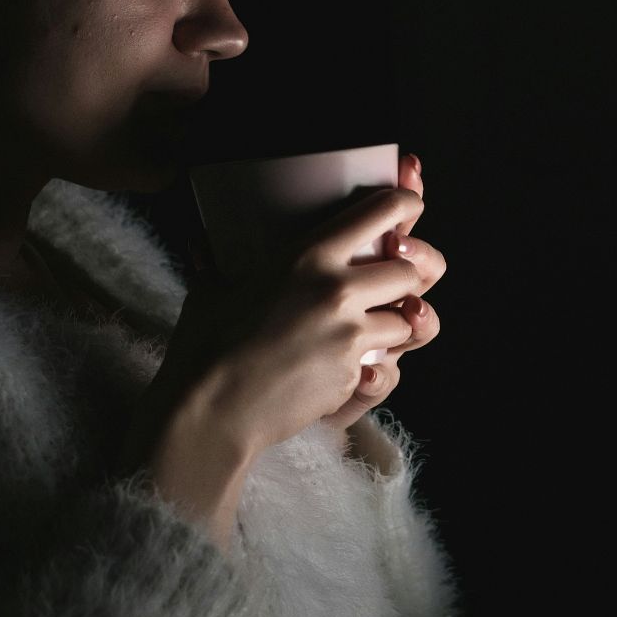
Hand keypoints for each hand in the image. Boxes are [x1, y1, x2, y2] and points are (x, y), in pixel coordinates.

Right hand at [134, 155, 439, 473]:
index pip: (385, 212)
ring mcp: (350, 336)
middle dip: (408, 279)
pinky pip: (385, 365)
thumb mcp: (219, 285)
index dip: (406, 206)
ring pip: (409, 322)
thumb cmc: (205, 345)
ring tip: (365, 331)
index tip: (408, 209)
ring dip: (394, 327)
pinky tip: (337, 368)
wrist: (211, 410)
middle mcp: (338, 290)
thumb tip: (207, 239)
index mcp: (308, 255)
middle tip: (387, 286)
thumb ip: (233, 260)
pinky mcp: (353, 376)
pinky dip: (371, 366)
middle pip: (411, 271)